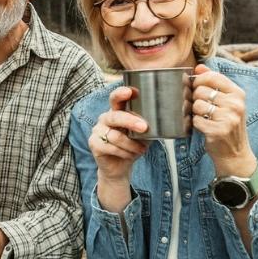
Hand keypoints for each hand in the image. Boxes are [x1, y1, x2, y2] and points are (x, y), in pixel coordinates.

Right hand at [90, 86, 149, 209]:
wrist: (120, 166)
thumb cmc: (133, 146)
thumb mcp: (144, 134)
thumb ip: (148, 125)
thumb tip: (163, 118)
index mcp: (117, 111)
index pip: (116, 98)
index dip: (121, 93)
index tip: (131, 91)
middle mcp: (105, 117)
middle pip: (115, 116)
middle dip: (130, 121)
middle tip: (144, 127)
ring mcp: (98, 130)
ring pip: (115, 136)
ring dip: (131, 145)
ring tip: (141, 150)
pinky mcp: (94, 143)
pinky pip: (111, 147)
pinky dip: (124, 153)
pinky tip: (130, 155)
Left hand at [191, 66, 256, 176]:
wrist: (235, 154)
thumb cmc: (228, 125)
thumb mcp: (227, 102)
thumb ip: (214, 82)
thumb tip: (199, 67)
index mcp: (238, 94)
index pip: (213, 76)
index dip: (199, 80)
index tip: (198, 88)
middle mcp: (236, 105)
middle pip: (201, 90)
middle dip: (196, 99)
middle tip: (202, 108)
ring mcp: (228, 118)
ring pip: (197, 105)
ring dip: (195, 112)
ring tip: (204, 118)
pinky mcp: (218, 131)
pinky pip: (196, 120)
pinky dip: (196, 124)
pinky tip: (204, 127)